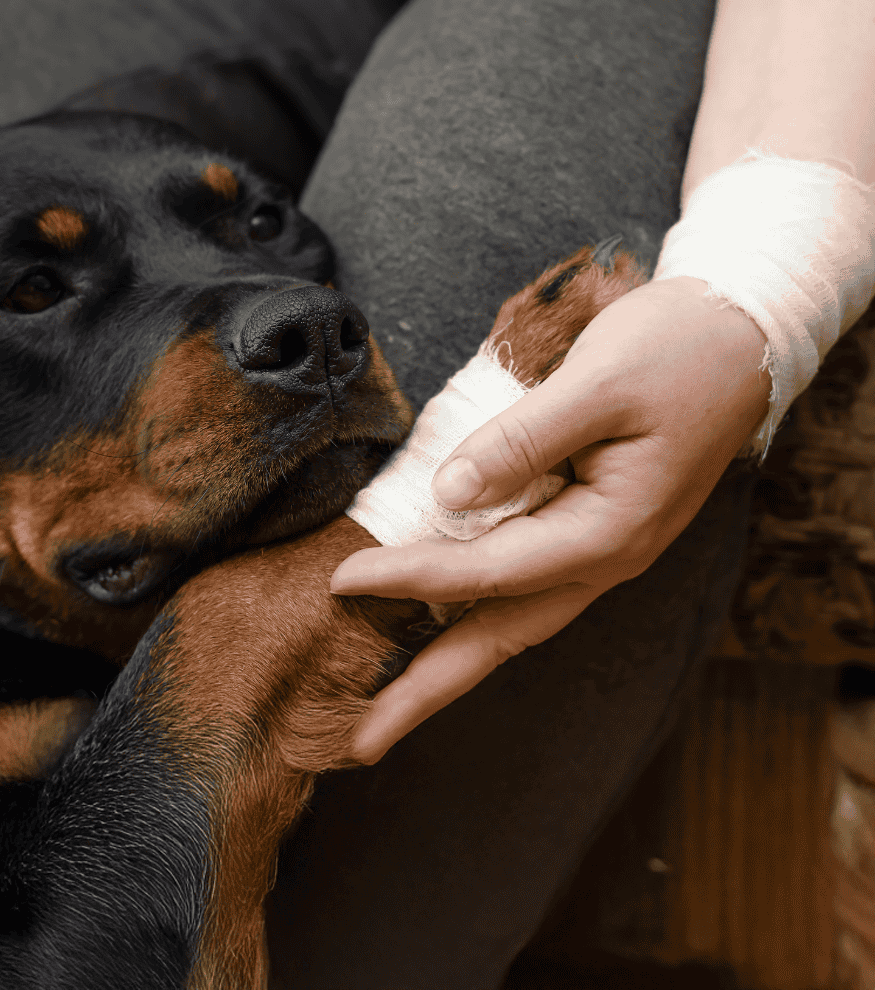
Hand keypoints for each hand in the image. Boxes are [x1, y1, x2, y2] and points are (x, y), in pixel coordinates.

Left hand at [331, 276, 770, 763]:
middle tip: (364, 741)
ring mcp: (599, 550)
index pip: (488, 571)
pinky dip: (474, 615)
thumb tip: (446, 496)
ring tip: (391, 705)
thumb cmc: (676, 354)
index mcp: (609, 531)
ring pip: (513, 623)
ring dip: (449, 665)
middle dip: (430, 691)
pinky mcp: (589, 530)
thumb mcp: (598, 385)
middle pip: (502, 637)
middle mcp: (604, 558)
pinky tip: (438, 623)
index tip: (344, 580)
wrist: (740, 341)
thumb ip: (521, 443)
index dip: (411, 576)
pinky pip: (523, 590)